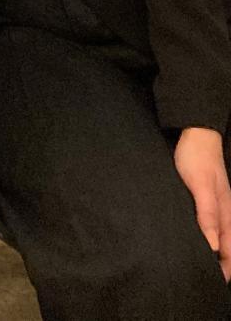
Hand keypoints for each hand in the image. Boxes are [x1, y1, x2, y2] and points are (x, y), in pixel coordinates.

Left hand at [173, 126, 230, 279]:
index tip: (214, 282)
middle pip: (226, 246)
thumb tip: (214, 246)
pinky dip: (202, 235)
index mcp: (227, 213)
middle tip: (200, 277)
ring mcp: (215, 205)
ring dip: (210, 250)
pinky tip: (190, 237)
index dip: (225, 268)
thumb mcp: (201, 186)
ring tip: (193, 262)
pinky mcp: (204, 198)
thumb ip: (207, 214)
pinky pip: (207, 223)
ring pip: (217, 235)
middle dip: (218, 264)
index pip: (230, 250)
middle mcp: (224, 212)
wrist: (195, 134)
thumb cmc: (197, 158)